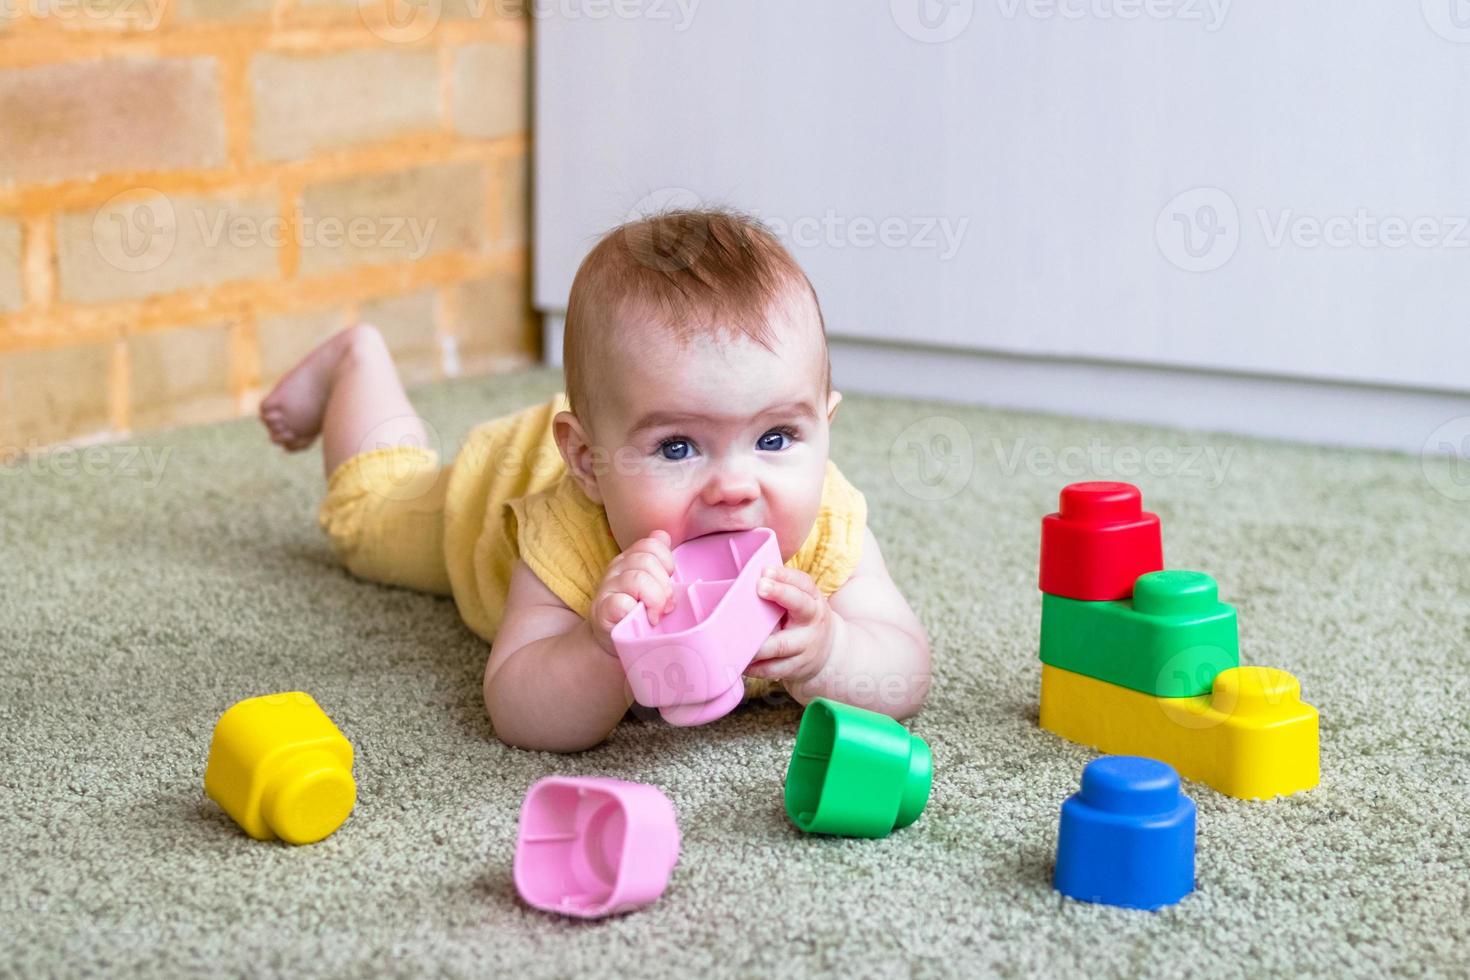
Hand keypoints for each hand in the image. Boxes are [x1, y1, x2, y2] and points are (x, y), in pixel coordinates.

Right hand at [588, 530, 677, 655]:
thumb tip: (664, 536)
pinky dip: (635, 612)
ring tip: (654, 615)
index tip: (668, 582)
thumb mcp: (651, 584)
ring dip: (654, 600)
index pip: (652, 543)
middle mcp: (616, 568)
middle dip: (664, 586)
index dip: (667, 561)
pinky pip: (622, 602)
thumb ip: (658, 561)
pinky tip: (640, 621)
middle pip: (646, 561)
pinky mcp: (601, 610)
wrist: (613, 641)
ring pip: (637, 579)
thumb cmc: (638, 612)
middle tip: (665, 606)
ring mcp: (606, 588)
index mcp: (630, 559)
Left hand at [744, 565, 837, 683]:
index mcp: (812, 600)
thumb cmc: (804, 618)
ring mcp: (804, 647)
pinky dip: (754, 666)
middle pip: (800, 606)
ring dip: (758, 641)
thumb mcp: (803, 599)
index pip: (803, 583)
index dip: (785, 576)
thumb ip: (783, 586)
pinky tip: (739, 660)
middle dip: (780, 594)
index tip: (766, 571)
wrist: (829, 652)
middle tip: (760, 587)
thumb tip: (755, 573)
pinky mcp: (794, 669)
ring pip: (781, 645)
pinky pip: (772, 669)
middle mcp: (811, 622)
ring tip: (736, 635)